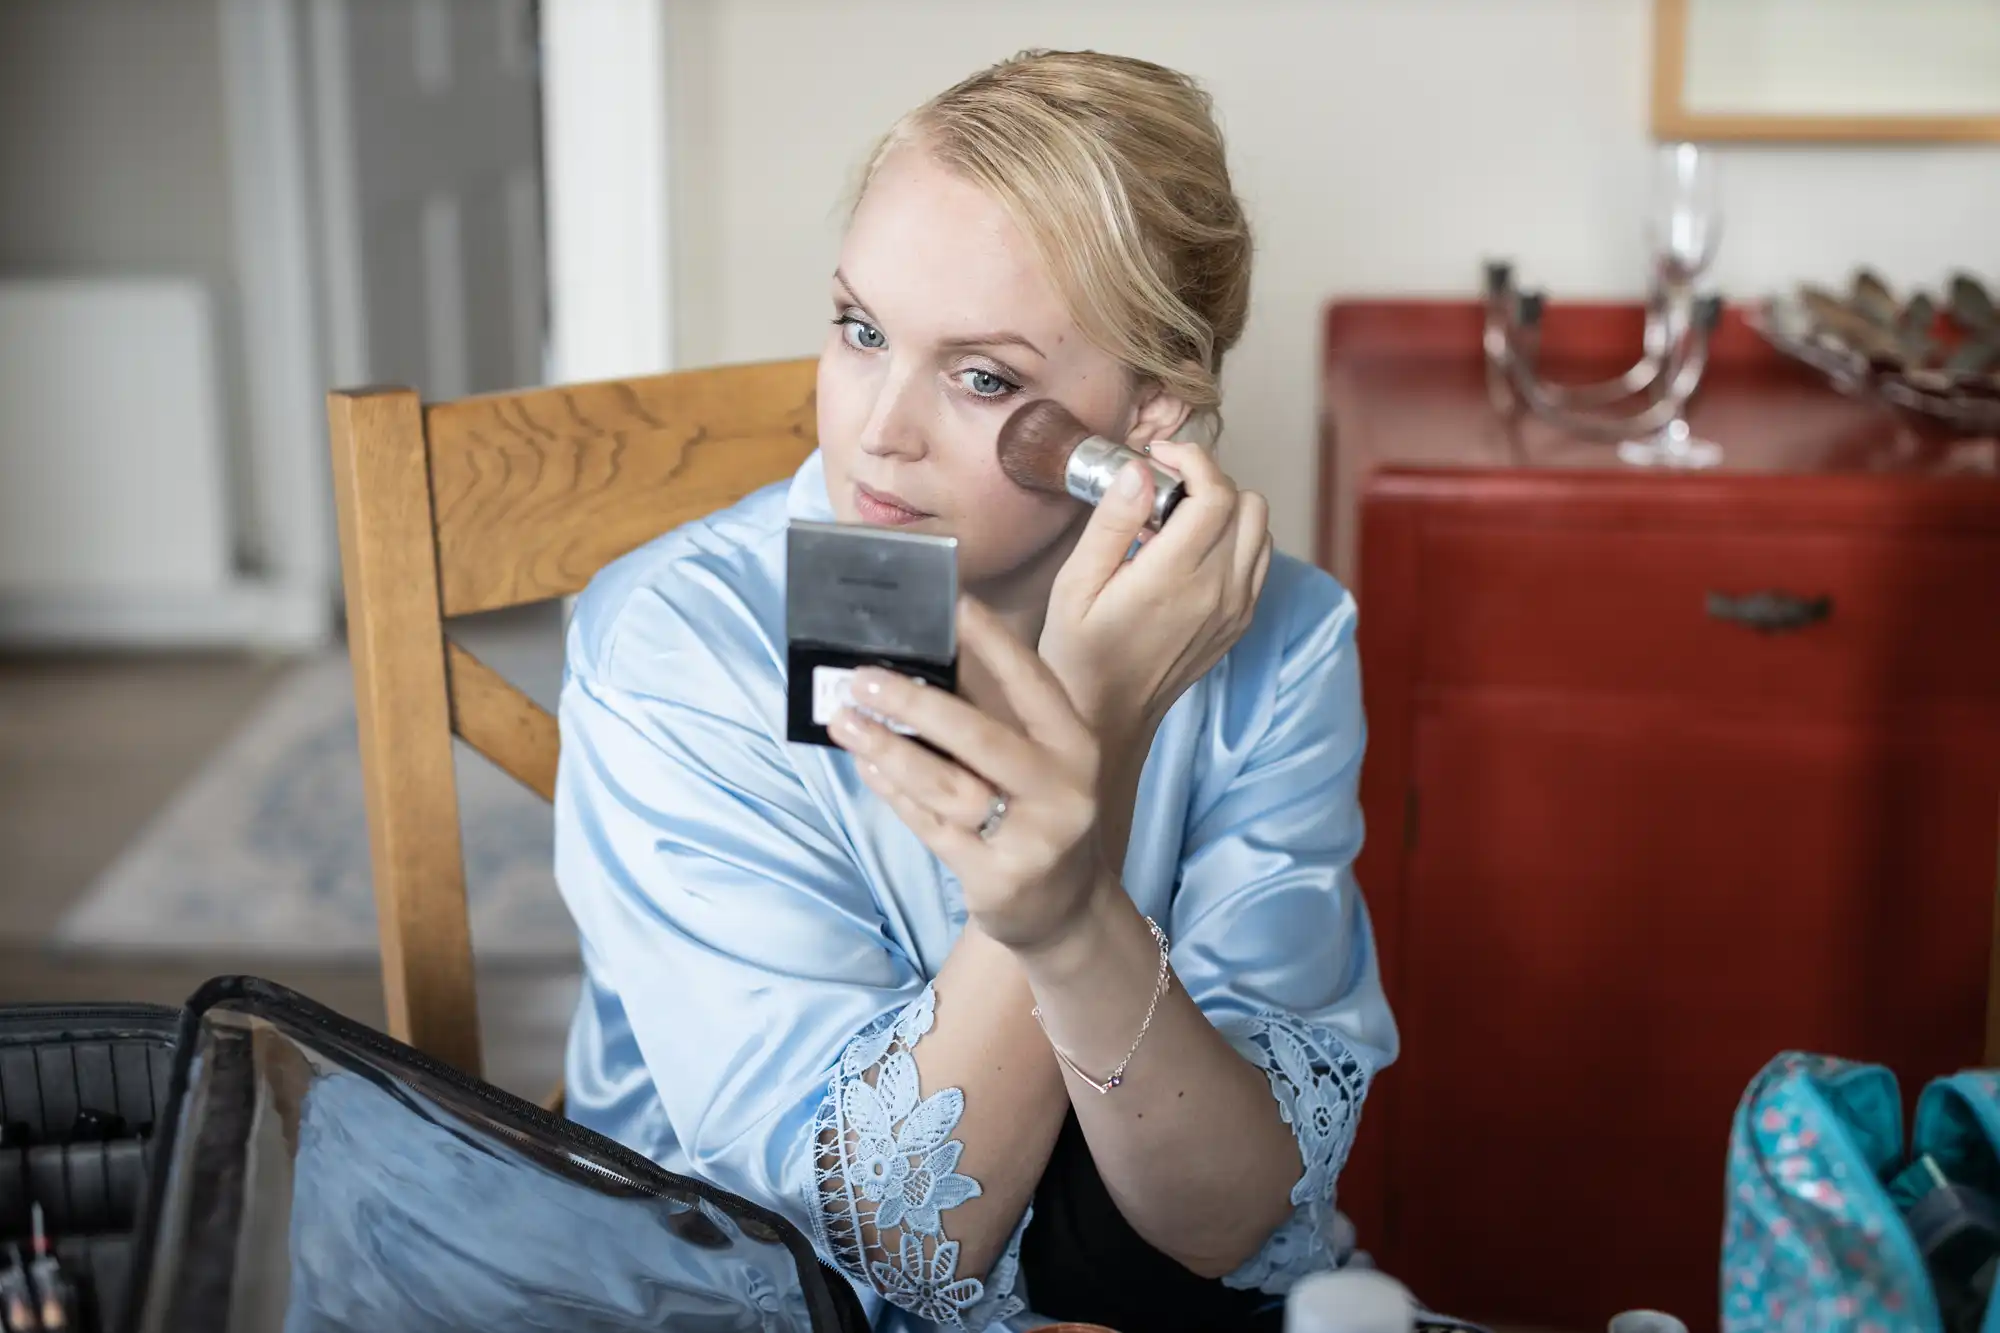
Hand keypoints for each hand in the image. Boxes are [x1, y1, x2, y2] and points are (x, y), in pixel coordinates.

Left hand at [828, 597, 1108, 953]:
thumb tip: (923, 659)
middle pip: (980, 738)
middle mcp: (1063, 791)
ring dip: (888, 750)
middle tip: (863, 678)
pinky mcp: (996, 879)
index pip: (1034, 684)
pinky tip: (866, 764)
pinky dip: (893, 792)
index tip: (953, 602)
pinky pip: (931, 826)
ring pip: (947, 786)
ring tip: (845, 721)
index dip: (994, 642)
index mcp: (1076, 747)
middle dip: (915, 704)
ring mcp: (1032, 840)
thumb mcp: (1040, 761)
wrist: (1065, 910)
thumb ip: (995, 715)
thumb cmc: (1040, 813)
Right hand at [1037, 443, 1271, 848]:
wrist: (1106, 722)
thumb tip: (1140, 470)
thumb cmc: (1079, 656)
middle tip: (1162, 487)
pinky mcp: (1240, 623)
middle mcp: (1218, 592)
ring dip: (1225, 508)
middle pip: (1247, 504)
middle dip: (1208, 480)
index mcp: (1176, 578)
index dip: (1192, 460)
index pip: (1216, 494)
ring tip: (1175, 518)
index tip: (1159, 455)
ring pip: (1260, 529)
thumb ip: (1111, 523)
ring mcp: (1236, 610)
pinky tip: (1190, 550)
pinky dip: (1234, 540)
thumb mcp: (1075, 586)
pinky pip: (1258, 561)